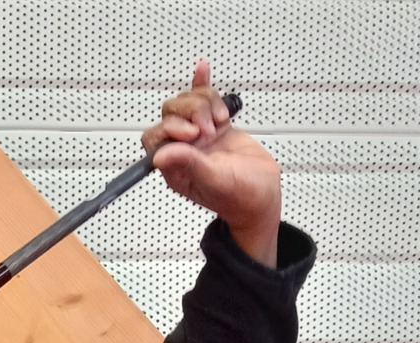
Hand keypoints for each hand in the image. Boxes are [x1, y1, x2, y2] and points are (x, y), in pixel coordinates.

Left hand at [141, 61, 281, 266]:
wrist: (264, 192)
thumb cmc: (240, 196)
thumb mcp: (214, 180)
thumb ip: (188, 164)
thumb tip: (158, 156)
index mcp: (174, 167)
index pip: (155, 137)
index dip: (171, 128)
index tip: (194, 134)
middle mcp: (183, 150)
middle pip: (171, 113)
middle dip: (192, 112)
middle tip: (212, 129)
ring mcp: (199, 136)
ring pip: (188, 103)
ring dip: (205, 103)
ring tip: (220, 121)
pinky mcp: (215, 126)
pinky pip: (205, 100)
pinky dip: (203, 84)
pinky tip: (201, 69)